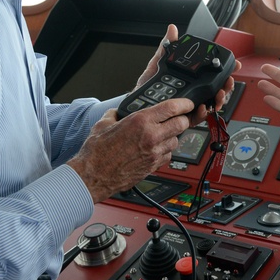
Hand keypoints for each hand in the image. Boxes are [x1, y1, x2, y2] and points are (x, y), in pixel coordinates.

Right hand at [67, 97, 193, 202]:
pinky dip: (166, 150)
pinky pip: (168, 155)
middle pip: (182, 124)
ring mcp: (154, 153)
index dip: (185, 104)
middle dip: (183, 119)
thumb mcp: (105, 122)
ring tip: (163, 133)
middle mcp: (151, 137)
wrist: (92, 176)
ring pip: (177, 141)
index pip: (173, 108)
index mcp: (141, 122)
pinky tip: (156, 148)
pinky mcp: (152, 166)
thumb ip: (118, 113)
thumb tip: (122, 110)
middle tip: (179, 117)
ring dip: (174, 136)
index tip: (188, 103)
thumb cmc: (96, 152)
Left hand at [136, 24, 239, 123]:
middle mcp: (193, 92)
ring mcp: (190, 105)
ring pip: (211, 104)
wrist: (136, 104)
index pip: (212, 73)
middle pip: (216, 89)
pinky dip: (203, 112)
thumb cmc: (147, 86)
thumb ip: (167, 48)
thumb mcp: (157, 64)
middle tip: (228, 82)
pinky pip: (198, 117)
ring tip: (218, 94)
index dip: (225, 69)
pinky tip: (203, 106)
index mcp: (190, 79)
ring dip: (219, 99)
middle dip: (226, 85)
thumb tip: (172, 30)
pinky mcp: (184, 118)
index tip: (234, 65)